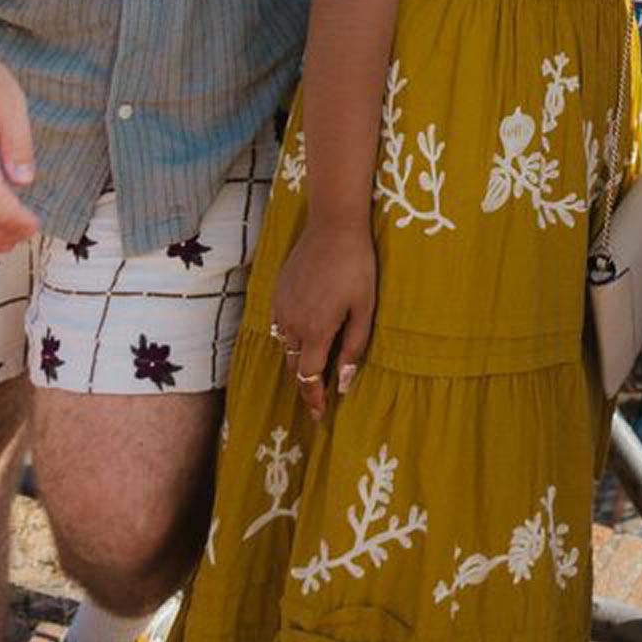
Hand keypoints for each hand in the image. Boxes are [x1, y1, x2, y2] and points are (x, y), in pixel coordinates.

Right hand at [270, 221, 377, 414]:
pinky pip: (280, 326)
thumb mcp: (364, 308)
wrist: (333, 227)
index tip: (319, 415)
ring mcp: (281, 307)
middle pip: (295, 366)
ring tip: (314, 365)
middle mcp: (293, 323)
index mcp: (316, 331)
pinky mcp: (277, 293)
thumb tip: (344, 383)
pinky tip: (305, 333)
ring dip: (299, 359)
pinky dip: (290, 337)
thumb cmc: (356, 267)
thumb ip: (354, 347)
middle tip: (320, 395)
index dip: (314, 399)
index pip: (309, 378)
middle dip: (306, 383)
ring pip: (286, 346)